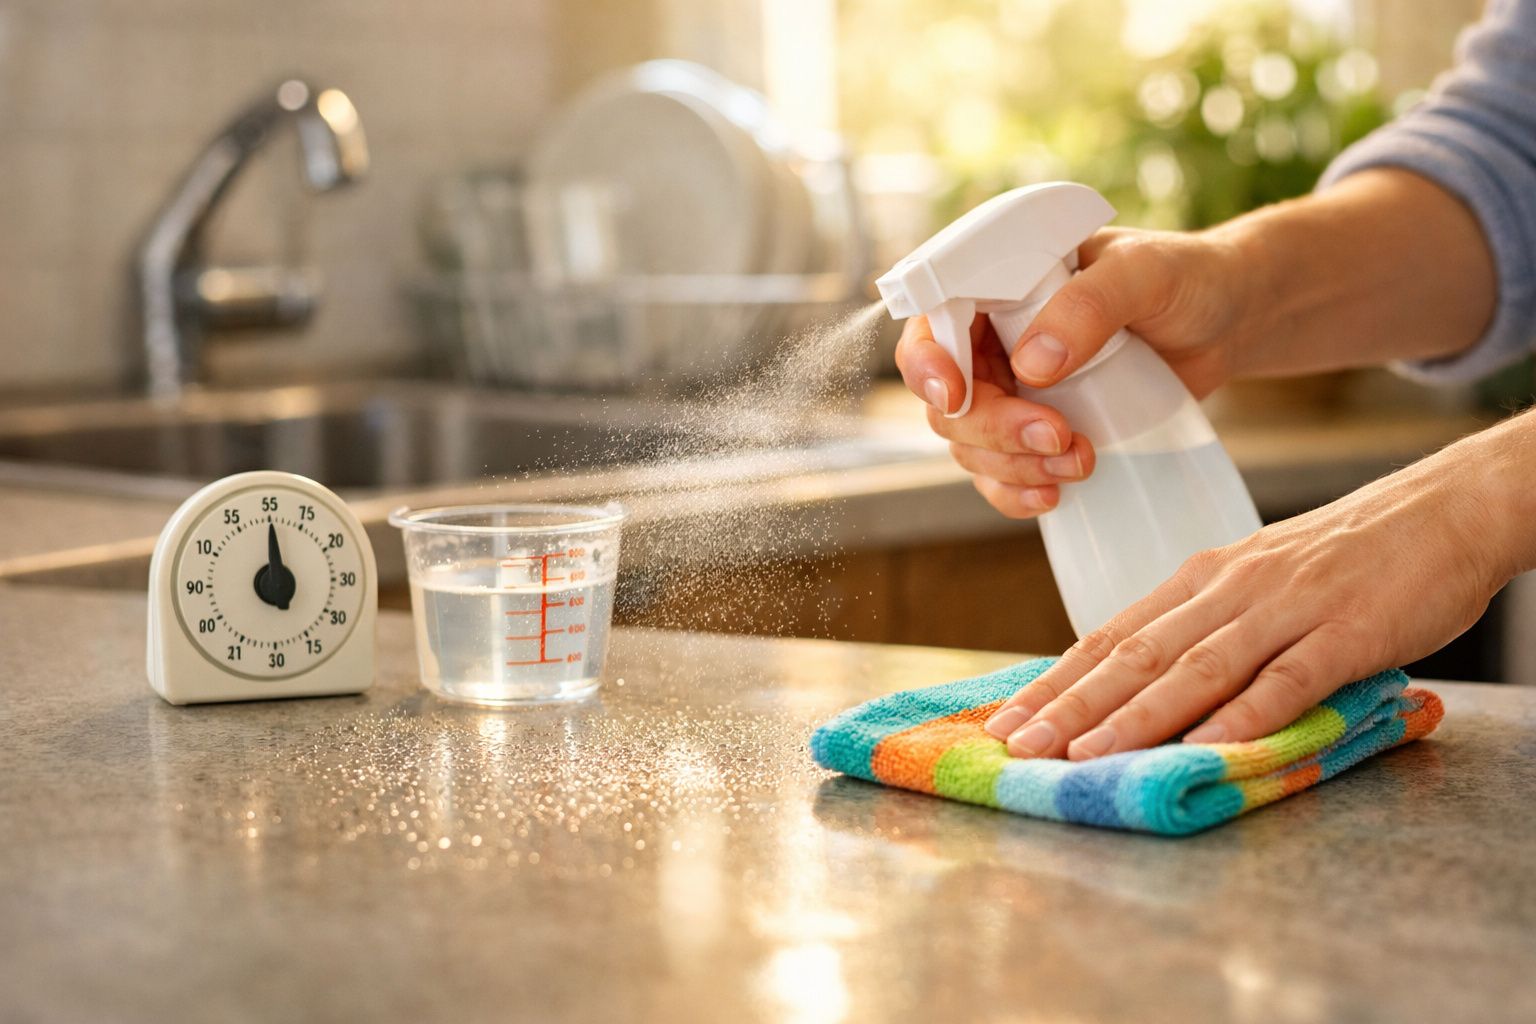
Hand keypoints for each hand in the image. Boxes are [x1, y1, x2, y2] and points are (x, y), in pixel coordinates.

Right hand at [894, 227, 1254, 517]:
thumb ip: (1089, 306)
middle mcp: (992, 338)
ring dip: (1013, 466)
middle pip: (949, 400)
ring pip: (971, 444)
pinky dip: (1016, 492)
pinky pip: (1000, 474)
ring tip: (1080, 461)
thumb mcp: (1144, 274)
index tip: (957, 397)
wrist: (1225, 321)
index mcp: (998, 285)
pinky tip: (1051, 495)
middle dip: (994, 430)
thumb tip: (1032, 365)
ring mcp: (1012, 389)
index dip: (929, 365)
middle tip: (1058, 438)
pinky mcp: (1037, 429)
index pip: (932, 324)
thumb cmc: (1184, 277)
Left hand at [980, 420, 1531, 758]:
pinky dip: (1241, 717)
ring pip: (1194, 669)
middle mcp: (1228, 590)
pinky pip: (1285, 680)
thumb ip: (1202, 627)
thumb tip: (1140, 682)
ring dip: (1135, 717)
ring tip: (1084, 756)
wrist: (1443, 510)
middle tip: (1019, 747)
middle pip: (1134, 655)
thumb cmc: (1344, 556)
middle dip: (1070, 706)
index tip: (1006, 720)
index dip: (1055, 681)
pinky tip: (1202, 750)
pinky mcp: (1344, 633)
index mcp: (1200, 578)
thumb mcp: (1254, 579)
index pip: (1109, 635)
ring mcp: (1285, 610)